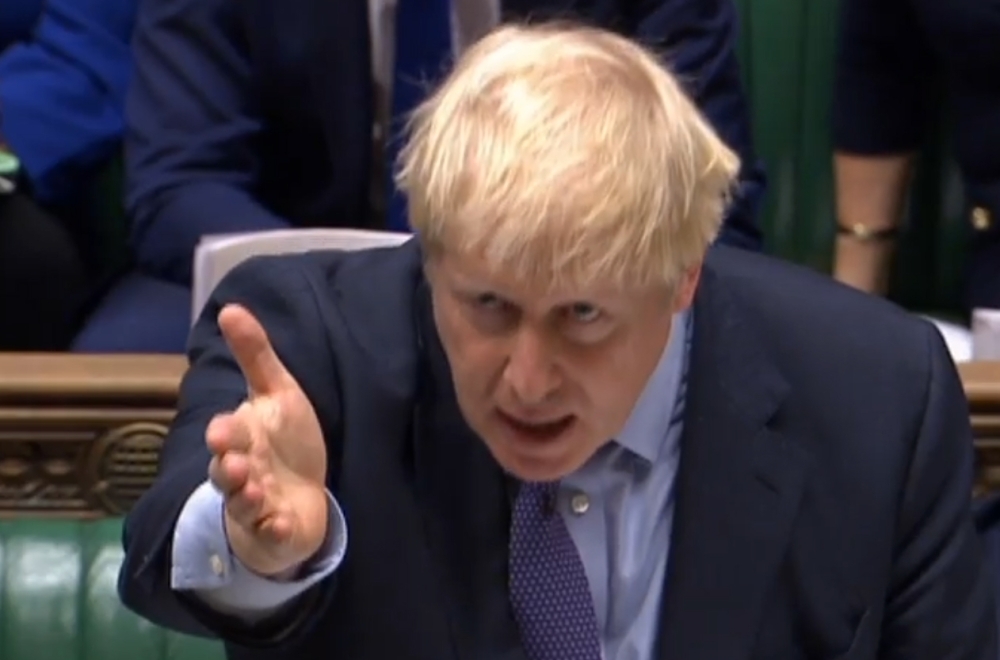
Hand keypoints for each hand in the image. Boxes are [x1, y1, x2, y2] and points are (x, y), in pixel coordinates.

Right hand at [206, 304, 328, 576]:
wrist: (300, 497)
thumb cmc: (285, 442)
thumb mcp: (277, 394)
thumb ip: (256, 355)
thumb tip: (230, 307)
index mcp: (242, 439)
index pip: (229, 435)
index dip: (226, 434)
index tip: (223, 429)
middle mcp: (242, 473)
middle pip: (227, 472)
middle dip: (229, 468)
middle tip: (236, 462)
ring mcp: (256, 506)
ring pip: (243, 505)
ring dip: (247, 498)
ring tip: (257, 491)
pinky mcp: (274, 532)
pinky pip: (271, 534)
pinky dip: (275, 530)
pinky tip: (283, 523)